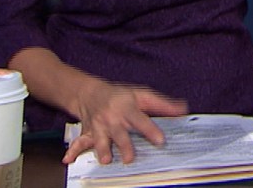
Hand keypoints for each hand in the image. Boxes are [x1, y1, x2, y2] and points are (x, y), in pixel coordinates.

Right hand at [62, 79, 187, 164]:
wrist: (90, 92)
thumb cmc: (120, 95)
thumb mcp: (142, 95)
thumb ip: (162, 105)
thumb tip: (184, 110)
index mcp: (127, 108)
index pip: (140, 120)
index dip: (151, 130)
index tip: (160, 140)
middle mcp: (112, 119)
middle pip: (119, 133)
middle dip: (124, 145)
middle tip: (130, 158)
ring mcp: (98, 127)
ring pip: (99, 140)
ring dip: (101, 150)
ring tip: (106, 160)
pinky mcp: (87, 134)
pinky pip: (78, 142)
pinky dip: (72, 151)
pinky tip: (67, 159)